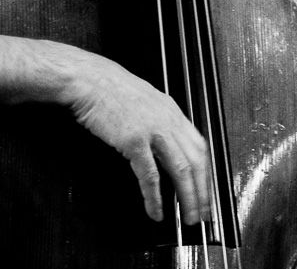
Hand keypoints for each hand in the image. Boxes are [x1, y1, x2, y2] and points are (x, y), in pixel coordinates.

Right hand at [61, 50, 212, 224]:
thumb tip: (166, 144)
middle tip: (203, 212)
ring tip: (188, 216)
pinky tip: (156, 210)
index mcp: (172, 111)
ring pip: (181, 169)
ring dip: (187, 197)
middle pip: (197, 161)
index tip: (207, 190)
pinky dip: (155, 197)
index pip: (200, 147)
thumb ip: (159, 120)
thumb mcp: (145, 101)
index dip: (206, 172)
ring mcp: (153, 130)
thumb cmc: (111, 89)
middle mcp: (168, 120)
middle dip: (203, 191)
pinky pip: (150, 175)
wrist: (89, 79)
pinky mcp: (134, 140)